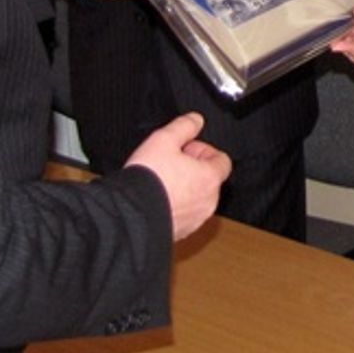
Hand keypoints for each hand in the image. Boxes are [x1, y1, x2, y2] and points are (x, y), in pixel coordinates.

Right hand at [125, 112, 230, 240]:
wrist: (131, 217)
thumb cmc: (150, 180)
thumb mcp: (164, 139)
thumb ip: (183, 126)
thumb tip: (195, 120)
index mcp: (210, 178)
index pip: (222, 160)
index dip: (204, 150)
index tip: (186, 148)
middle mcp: (208, 201)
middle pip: (209, 179)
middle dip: (193, 168)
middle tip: (170, 161)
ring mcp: (195, 219)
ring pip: (197, 198)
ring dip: (184, 187)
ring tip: (161, 180)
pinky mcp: (181, 232)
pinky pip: (184, 214)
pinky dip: (175, 206)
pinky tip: (156, 199)